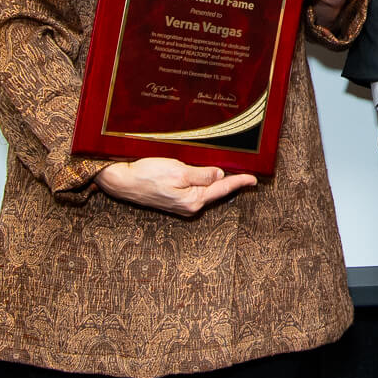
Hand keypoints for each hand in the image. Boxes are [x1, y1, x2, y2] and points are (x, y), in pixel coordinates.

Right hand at [94, 157, 255, 216]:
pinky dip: (205, 184)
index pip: (222, 189)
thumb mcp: (178, 171)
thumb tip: (220, 175)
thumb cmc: (147, 175)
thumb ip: (201, 174)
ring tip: (233, 175)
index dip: (240, 182)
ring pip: (207, 192)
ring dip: (218, 183)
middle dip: (231, 183)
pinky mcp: (175, 200)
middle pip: (217, 192)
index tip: (255, 180)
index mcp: (193, 200)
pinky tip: (210, 177)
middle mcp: (189, 206)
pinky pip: (196, 191)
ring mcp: (182, 205)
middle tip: (248, 175)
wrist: (122, 181)